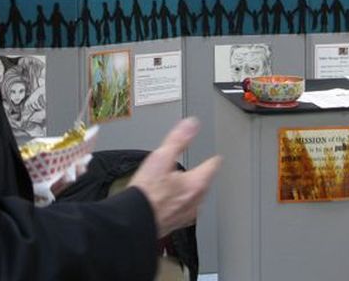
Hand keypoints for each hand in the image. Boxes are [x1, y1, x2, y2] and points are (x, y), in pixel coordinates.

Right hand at [129, 117, 220, 237]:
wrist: (132, 221)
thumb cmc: (146, 193)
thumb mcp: (161, 158)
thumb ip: (178, 140)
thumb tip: (191, 124)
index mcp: (195, 184)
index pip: (211, 167)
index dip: (213, 159)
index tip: (216, 157)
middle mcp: (194, 201)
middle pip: (205, 185)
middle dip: (203, 176)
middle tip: (202, 169)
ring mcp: (185, 215)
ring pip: (196, 200)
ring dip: (193, 192)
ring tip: (188, 185)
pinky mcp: (174, 224)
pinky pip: (184, 212)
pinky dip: (182, 204)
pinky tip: (174, 203)